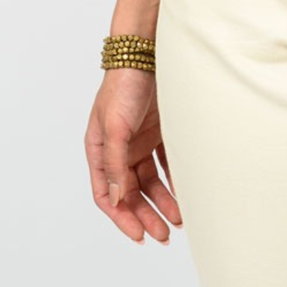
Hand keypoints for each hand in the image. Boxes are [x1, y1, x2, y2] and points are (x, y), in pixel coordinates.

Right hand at [85, 68, 181, 243]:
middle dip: (146, 215)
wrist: (147, 51)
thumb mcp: (115, 126)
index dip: (122, 217)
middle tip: (163, 234)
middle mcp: (119, 149)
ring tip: (179, 219)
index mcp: (100, 149)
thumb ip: (115, 163)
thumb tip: (116, 200)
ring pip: (151, 181)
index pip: (108, 194)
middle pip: (131, 192)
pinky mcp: (158, 131)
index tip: (140, 235)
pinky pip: (166, 162)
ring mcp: (139, 140)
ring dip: (163, 200)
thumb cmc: (124, 85)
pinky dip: (174, 179)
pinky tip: (186, 192)